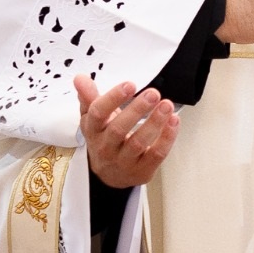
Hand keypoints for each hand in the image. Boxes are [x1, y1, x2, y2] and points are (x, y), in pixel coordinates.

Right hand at [74, 74, 179, 188]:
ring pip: (138, 143)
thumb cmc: (104, 139)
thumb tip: (80, 78)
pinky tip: (173, 121)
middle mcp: (106, 147)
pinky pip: (156, 155)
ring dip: (155, 122)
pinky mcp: (142, 171)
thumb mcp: (93, 118)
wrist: (109, 174)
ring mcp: (124, 161)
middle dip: (137, 110)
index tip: (130, 85)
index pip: (98, 114)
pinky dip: (167, 138)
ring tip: (166, 105)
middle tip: (153, 94)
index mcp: (94, 130)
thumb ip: (89, 96)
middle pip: (118, 129)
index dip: (113, 98)